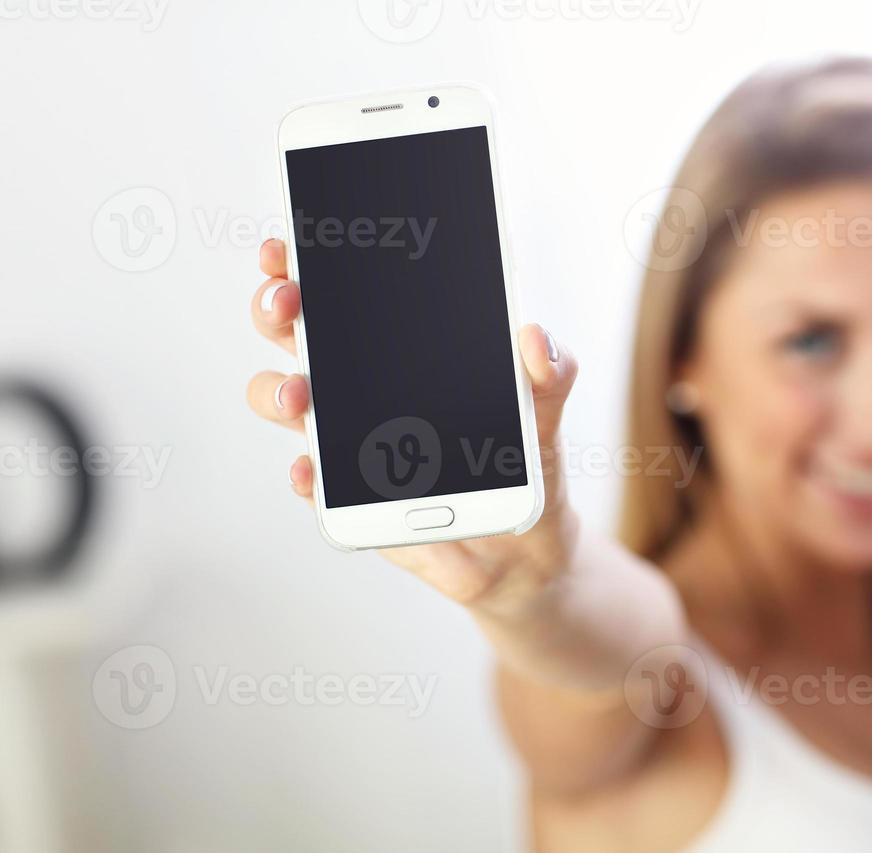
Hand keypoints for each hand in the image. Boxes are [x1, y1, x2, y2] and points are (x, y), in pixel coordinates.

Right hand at [245, 238, 580, 621]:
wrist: (526, 541)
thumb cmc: (524, 457)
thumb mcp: (545, 407)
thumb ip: (549, 369)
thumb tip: (535, 338)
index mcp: (401, 344)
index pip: (342, 289)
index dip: (304, 262)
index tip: (288, 246)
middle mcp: (360, 383)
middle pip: (293, 330)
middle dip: (276, 307)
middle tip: (289, 303)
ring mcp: (347, 437)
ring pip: (284, 398)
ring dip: (279, 389)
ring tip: (303, 396)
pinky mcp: (351, 494)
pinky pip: (312, 481)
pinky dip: (306, 474)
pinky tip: (314, 471)